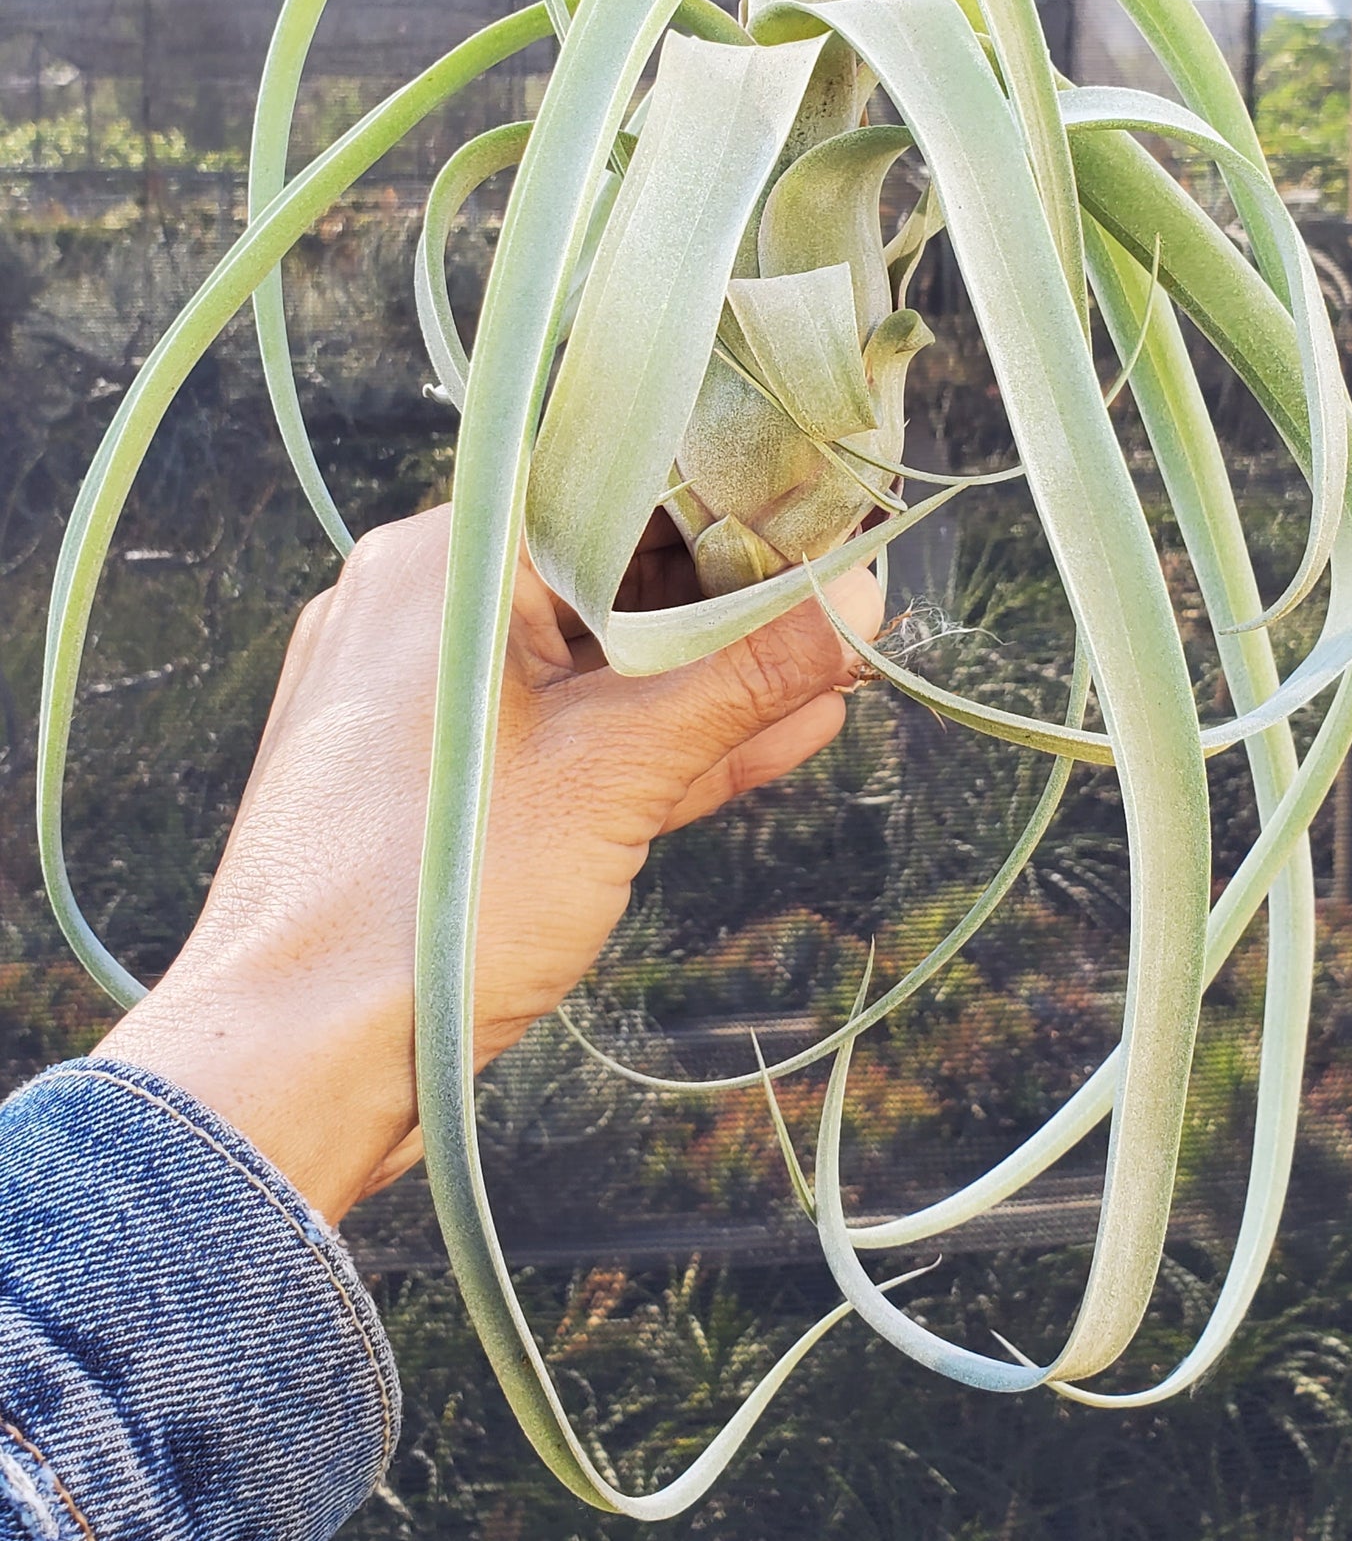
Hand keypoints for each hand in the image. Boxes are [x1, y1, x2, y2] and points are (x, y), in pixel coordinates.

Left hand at [95, 505, 881, 1221]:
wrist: (297, 1063)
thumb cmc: (436, 896)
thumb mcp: (620, 772)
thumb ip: (746, 676)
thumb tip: (860, 596)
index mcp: (447, 561)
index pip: (611, 483)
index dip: (730, 501)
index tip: (827, 520)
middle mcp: (422, 605)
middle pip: (605, 573)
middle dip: (733, 601)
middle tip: (848, 602)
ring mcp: (422, 696)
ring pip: (589, 662)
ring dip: (707, 678)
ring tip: (834, 670)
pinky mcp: (432, 777)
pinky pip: (559, 731)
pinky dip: (650, 738)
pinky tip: (767, 738)